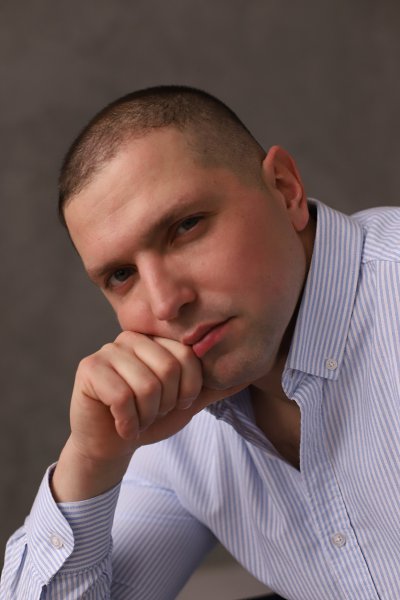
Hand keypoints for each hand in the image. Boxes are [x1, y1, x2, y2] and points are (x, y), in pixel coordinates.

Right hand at [52, 331, 244, 500]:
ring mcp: (107, 350)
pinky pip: (121, 396)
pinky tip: (122, 426)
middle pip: (168, 368)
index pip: (188, 357)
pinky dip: (128, 422)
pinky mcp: (89, 369)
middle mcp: (131, 338)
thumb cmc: (149, 417)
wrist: (112, 444)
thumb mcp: (186, 402)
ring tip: (137, 417)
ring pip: (146, 385)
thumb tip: (251, 371)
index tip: (173, 404)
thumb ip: (213, 385)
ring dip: (146, 415)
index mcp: (156, 340)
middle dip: (165, 404)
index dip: (186, 390)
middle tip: (152, 412)